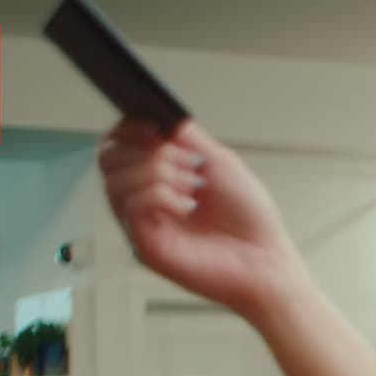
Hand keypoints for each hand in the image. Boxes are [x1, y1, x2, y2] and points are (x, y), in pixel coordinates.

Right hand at [97, 117, 303, 324]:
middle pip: (108, 156)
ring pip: (115, 179)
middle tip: (190, 166)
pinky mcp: (144, 247)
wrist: (266, 260)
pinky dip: (161, 197)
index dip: (131, 127)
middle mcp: (141, 199)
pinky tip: (187, 207)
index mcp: (154, 177)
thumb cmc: (248, 219)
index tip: (158, 128)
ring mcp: (139, 224)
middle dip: (151, 151)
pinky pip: (130, 206)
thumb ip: (184, 136)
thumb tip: (156, 116)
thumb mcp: (217, 161)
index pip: (116, 142)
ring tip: (193, 189)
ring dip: (159, 173)